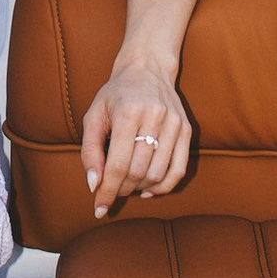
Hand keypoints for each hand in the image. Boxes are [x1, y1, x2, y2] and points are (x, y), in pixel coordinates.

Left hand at [78, 52, 192, 218]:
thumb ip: (90, 151)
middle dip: (121, 190)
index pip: (118, 165)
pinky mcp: (186, 130)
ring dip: (140, 189)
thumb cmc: (115, 95)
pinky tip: (147, 190)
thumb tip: (95, 185)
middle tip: (111, 191)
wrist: (147, 68)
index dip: (107, 191)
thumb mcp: (93, 116)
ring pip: (158, 175)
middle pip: (138, 172)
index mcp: (128, 113)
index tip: (99, 209)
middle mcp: (154, 118)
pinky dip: (162, 187)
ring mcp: (174, 124)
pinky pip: (178, 170)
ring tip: (127, 186)